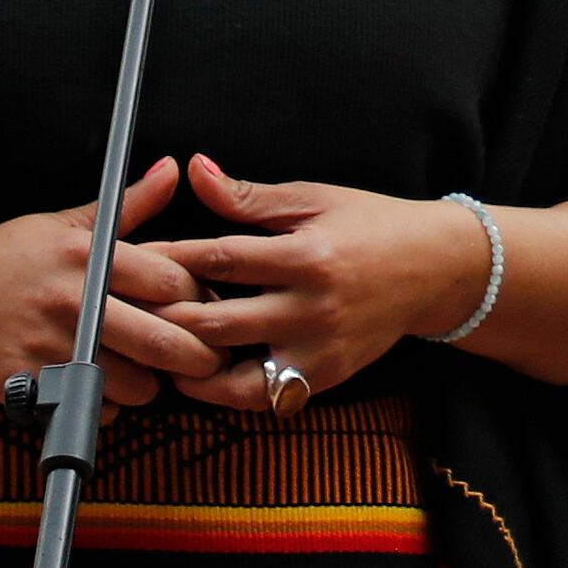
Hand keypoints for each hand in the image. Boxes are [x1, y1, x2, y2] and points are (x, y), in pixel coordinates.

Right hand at [0, 163, 228, 408]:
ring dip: (151, 384)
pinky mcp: (29, 387)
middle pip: (165, 341)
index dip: (198, 298)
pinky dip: (106, 404)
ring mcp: (50, 349)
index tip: (203, 306)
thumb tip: (170, 169)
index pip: (173, 283)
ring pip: (136, 384)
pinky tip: (99, 385)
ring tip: (147, 370)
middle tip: (205, 358)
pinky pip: (92, 407)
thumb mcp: (61, 224)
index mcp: (87, 257)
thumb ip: (127, 206)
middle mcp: (73, 303)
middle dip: (197, 356)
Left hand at [149, 155, 495, 413]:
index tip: (132, 258)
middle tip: (131, 308)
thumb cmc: (372, 227)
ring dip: (185, 360)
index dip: (168, 258)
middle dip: (164, 315)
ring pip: (227, 372)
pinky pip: (257, 396)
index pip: (218, 260)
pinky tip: (199, 369)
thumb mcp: (314, 199)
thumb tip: (194, 170)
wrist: (436, 269)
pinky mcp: (323, 376)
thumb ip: (247, 197)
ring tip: (159, 343)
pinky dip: (220, 389)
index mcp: (307, 256)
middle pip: (212, 322)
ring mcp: (318, 349)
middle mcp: (312, 309)